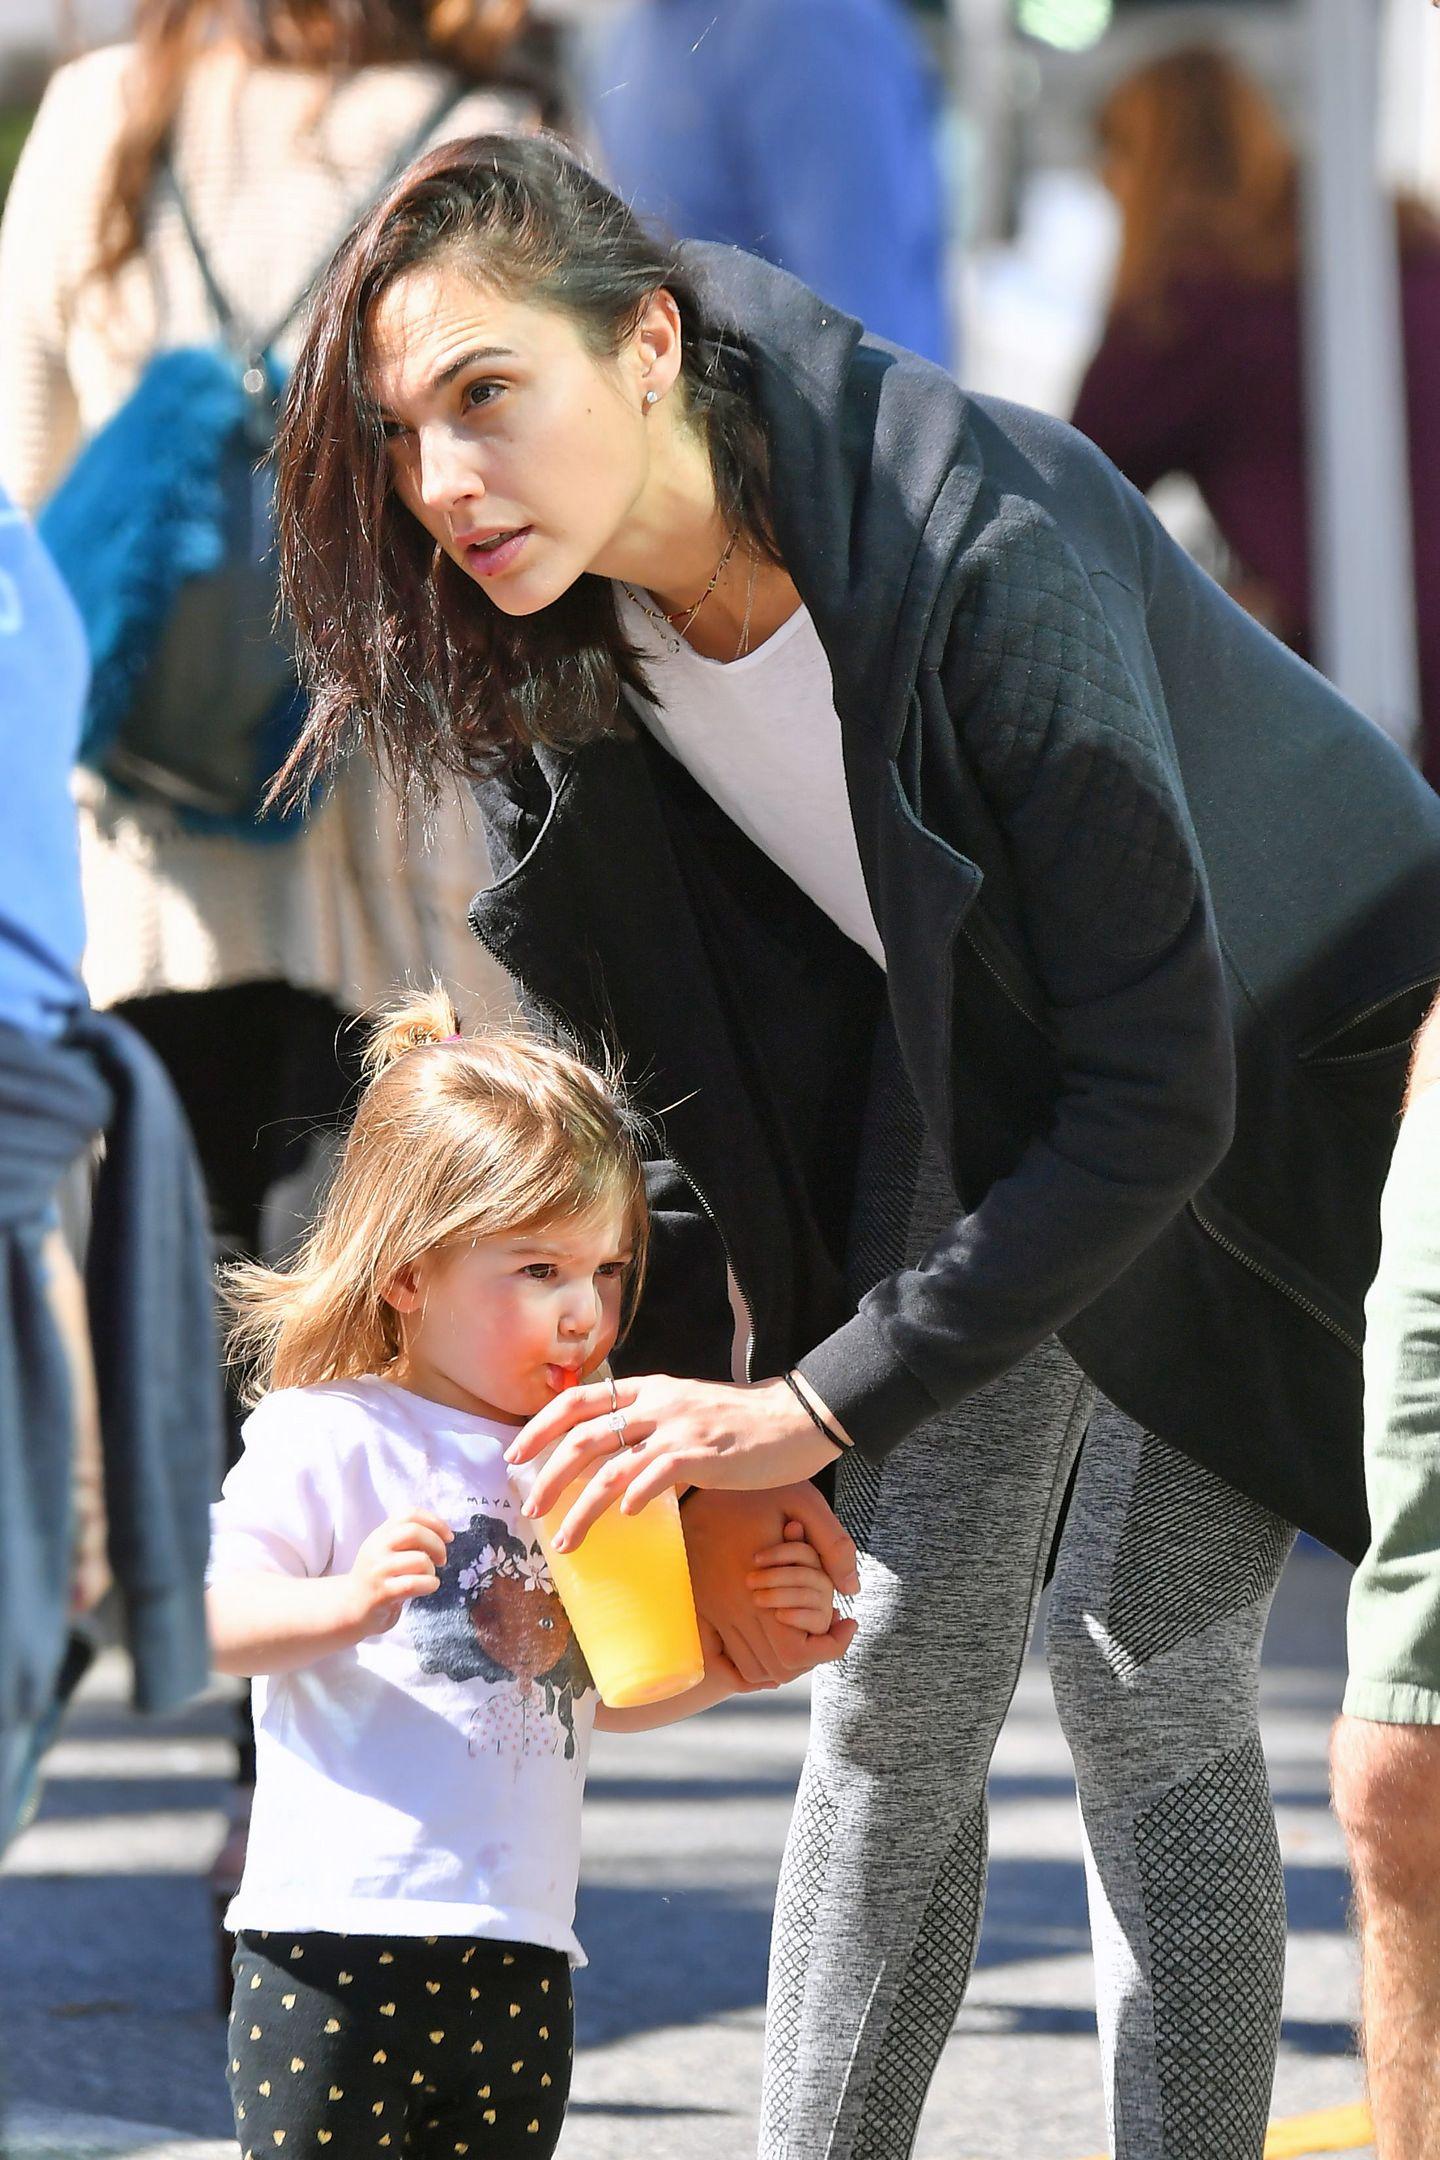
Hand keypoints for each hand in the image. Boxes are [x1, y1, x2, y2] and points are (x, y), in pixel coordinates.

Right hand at [344, 1511, 452, 1635]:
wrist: (350, 1607)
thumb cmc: (378, 1578)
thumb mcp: (386, 1551)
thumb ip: (406, 1539)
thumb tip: (441, 1531)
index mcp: (380, 1534)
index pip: (409, 1514)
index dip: (434, 1521)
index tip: (448, 1536)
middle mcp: (376, 1548)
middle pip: (414, 1531)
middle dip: (437, 1544)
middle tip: (442, 1559)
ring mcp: (378, 1570)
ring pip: (419, 1559)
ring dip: (432, 1569)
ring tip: (428, 1577)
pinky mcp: (381, 1593)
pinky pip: (414, 1583)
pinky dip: (430, 1584)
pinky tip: (428, 1587)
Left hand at [507, 1372, 848, 1551]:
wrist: (794, 1419)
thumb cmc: (740, 1423)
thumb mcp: (684, 1410)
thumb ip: (649, 1427)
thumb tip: (613, 1466)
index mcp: (647, 1390)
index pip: (578, 1400)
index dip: (540, 1426)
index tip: (515, 1455)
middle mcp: (655, 1404)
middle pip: (582, 1436)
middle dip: (548, 1476)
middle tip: (530, 1508)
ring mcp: (675, 1428)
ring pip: (608, 1467)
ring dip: (579, 1508)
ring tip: (564, 1540)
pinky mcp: (700, 1454)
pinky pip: (651, 1478)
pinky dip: (630, 1500)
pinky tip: (623, 1519)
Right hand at [684, 1488, 857, 1686]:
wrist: (697, 1472)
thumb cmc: (755, 1487)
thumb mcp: (804, 1502)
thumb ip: (832, 1544)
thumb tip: (851, 1589)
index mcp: (761, 1589)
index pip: (795, 1654)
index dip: (828, 1648)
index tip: (846, 1623)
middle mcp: (732, 1610)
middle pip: (775, 1669)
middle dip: (808, 1656)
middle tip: (828, 1627)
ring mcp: (710, 1611)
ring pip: (749, 1668)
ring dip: (779, 1661)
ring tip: (802, 1630)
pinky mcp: (697, 1607)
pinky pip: (719, 1658)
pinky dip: (743, 1664)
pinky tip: (767, 1639)